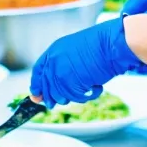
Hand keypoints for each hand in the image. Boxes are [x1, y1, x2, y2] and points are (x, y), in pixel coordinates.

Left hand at [29, 19, 146, 106]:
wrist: (110, 44)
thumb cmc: (98, 45)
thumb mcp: (73, 52)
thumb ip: (60, 68)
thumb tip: (50, 89)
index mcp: (53, 50)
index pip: (38, 72)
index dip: (37, 85)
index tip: (36, 96)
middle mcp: (54, 61)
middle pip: (48, 88)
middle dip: (53, 98)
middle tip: (60, 102)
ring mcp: (62, 72)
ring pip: (61, 96)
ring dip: (74, 96)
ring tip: (87, 87)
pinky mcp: (72, 83)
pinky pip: (76, 98)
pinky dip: (88, 96)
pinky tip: (96, 87)